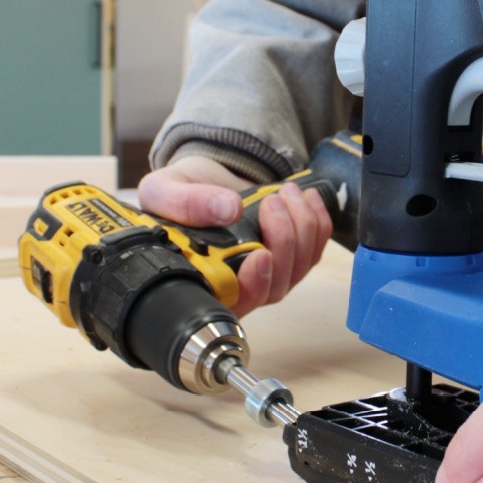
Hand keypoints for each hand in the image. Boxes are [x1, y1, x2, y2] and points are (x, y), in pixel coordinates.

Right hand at [138, 156, 332, 316]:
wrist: (202, 177)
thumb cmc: (178, 194)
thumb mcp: (164, 190)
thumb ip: (185, 202)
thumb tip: (227, 209)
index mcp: (204, 282)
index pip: (234, 304)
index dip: (253, 286)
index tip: (260, 254)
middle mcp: (238, 286)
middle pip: (275, 286)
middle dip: (283, 241)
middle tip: (270, 203)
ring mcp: (268, 274)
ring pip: (299, 268)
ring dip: (302, 228)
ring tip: (285, 193)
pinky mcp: (290, 256)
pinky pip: (315, 250)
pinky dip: (318, 223)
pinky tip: (307, 199)